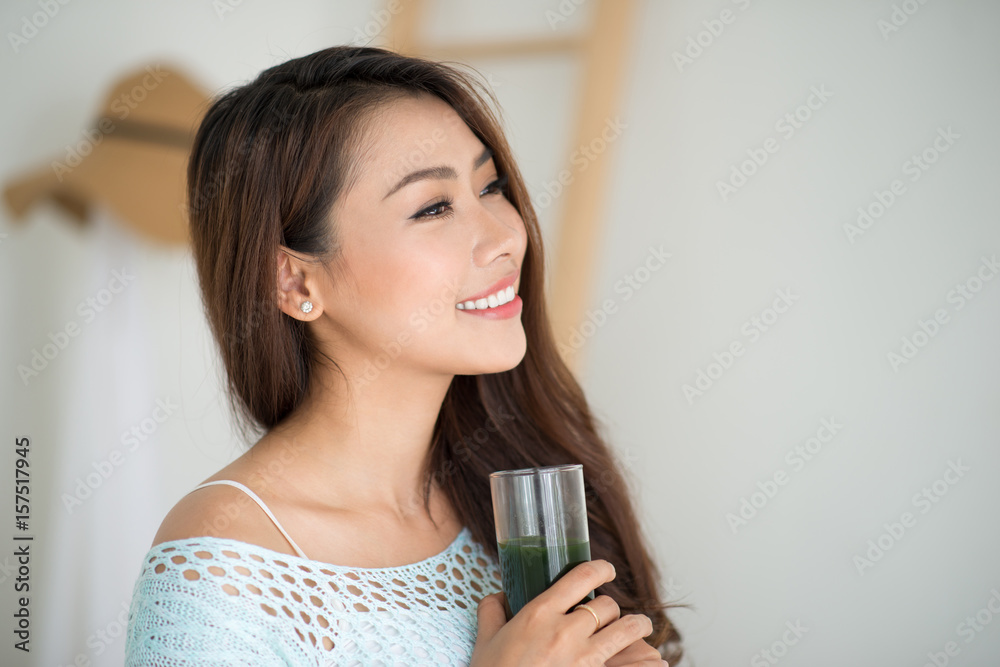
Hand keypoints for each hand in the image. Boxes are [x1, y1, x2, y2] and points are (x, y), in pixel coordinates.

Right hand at [470, 559, 662, 665]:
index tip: (607, 570)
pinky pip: (625, 662)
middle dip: (609, 608)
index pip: (581, 576)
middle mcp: (565, 631)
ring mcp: (583, 657)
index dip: (601, 568)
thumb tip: (498, 596)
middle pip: (606, 605)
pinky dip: (635, 659)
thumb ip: (491, 612)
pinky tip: (638, 658)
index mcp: (540, 613)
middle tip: (607, 615)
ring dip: (637, 626)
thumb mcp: (485, 640)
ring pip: (627, 629)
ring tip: (640, 626)